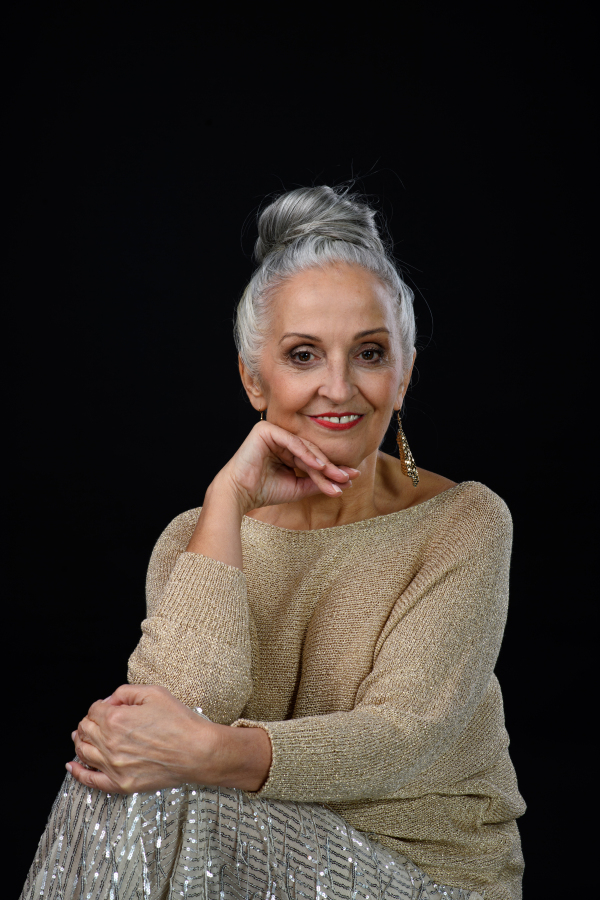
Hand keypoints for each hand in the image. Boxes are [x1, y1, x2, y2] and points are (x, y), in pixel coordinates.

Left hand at [68, 684, 218, 793]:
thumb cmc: (180, 722)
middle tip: (96, 720)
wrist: (198, 752)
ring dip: (80, 742)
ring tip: (81, 737)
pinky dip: (78, 773)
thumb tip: (110, 700)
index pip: (94, 709)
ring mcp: (114, 766)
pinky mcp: (121, 784)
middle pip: (85, 730)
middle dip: (88, 722)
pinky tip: (72, 766)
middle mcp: (110, 743)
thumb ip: (126, 692)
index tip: (109, 706)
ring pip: (84, 752)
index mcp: (116, 719)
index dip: (101, 705)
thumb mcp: (154, 693)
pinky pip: (91, 781)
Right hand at [218, 420, 359, 513]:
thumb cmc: (264, 491)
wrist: (239, 495)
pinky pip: (291, 441)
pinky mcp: (265, 430)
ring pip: (304, 447)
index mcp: (286, 449)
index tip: (350, 479)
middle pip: (311, 452)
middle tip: (348, 477)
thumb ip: (318, 482)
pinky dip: (306, 454)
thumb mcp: (298, 487)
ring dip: (322, 463)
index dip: (332, 469)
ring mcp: (273, 432)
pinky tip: (319, 466)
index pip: (313, 458)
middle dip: (331, 467)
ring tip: (337, 475)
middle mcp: (280, 438)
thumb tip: (345, 483)